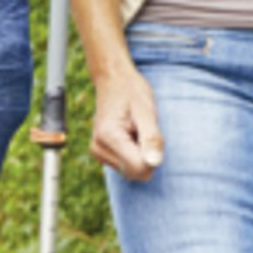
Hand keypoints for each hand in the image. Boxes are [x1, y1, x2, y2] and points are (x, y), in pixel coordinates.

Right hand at [89, 62, 164, 179]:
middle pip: (136, 172)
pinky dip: (134, 152)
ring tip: (136, 129)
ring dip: (141, 153)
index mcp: (108, 137)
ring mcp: (98, 152)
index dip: (153, 155)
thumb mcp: (147, 111)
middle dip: (147, 154)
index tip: (149, 132)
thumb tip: (154, 163)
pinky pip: (127, 165)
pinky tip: (130, 134)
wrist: (113, 80)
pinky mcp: (101, 154)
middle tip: (143, 129)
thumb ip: (151, 138)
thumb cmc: (132, 92)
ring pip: (133, 170)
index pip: (139, 168)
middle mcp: (98, 148)